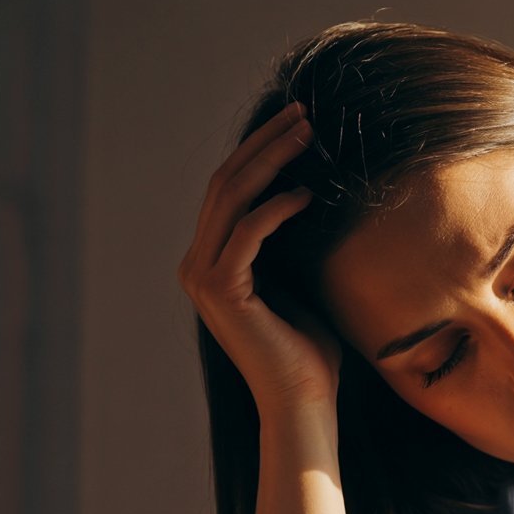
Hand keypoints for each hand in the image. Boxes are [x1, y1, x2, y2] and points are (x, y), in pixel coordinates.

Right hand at [178, 102, 340, 413]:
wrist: (303, 401)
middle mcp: (198, 262)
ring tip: (310, 135)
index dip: (262, 149)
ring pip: (232, 197)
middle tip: (305, 112)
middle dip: (267, 142)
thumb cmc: (310, 349)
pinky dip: (277, 207)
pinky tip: (308, 193)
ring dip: (272, 160)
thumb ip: (293, 242)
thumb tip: (315, 194)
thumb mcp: (301, 280)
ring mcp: (204, 275)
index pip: (231, 187)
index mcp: (213, 259)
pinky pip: (248, 232)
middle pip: (227, 181)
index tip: (299, 123)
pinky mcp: (222, 289)